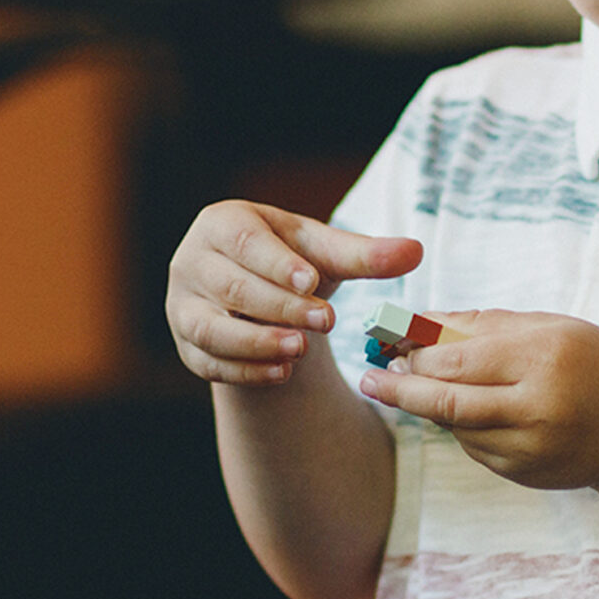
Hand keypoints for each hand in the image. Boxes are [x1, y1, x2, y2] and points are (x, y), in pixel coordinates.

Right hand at [165, 200, 421, 384]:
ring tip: (300, 351)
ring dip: (256, 342)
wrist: (262, 297)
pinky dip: (245, 371)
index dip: (277, 262)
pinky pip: (209, 362)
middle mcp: (192, 262)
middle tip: (324, 321)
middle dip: (279, 306)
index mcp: (223, 224)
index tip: (311, 280)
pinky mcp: (187, 346)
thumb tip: (416, 250)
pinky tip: (282, 374)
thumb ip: (367, 255)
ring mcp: (182, 306)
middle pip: (231, 286)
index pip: (245, 242)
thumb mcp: (327, 255)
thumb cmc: (294, 263)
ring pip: (210, 328)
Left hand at [357, 310, 598, 490]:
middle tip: (372, 376)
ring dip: (428, 405)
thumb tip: (421, 323)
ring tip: (412, 385)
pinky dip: (461, 426)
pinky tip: (468, 409)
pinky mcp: (523, 474)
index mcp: (544, 357)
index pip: (457, 357)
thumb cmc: (598, 366)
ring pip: (454, 427)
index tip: (387, 341)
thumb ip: (486, 324)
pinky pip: (473, 446)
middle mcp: (536, 407)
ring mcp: (529, 447)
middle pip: (444, 401)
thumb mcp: (553, 328)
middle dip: (400, 387)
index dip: (415, 351)